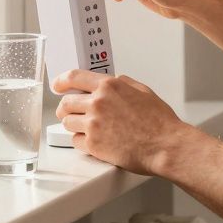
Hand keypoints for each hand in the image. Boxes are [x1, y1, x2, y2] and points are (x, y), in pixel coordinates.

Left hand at [53, 68, 188, 174]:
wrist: (165, 146)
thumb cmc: (159, 122)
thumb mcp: (143, 91)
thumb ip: (123, 83)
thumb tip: (113, 81)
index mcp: (109, 87)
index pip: (74, 77)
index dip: (61, 81)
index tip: (57, 86)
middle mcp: (98, 103)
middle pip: (65, 103)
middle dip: (65, 108)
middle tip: (70, 113)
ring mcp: (94, 124)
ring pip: (67, 123)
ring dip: (74, 125)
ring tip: (87, 129)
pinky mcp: (93, 145)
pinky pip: (75, 141)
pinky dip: (82, 142)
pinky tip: (95, 141)